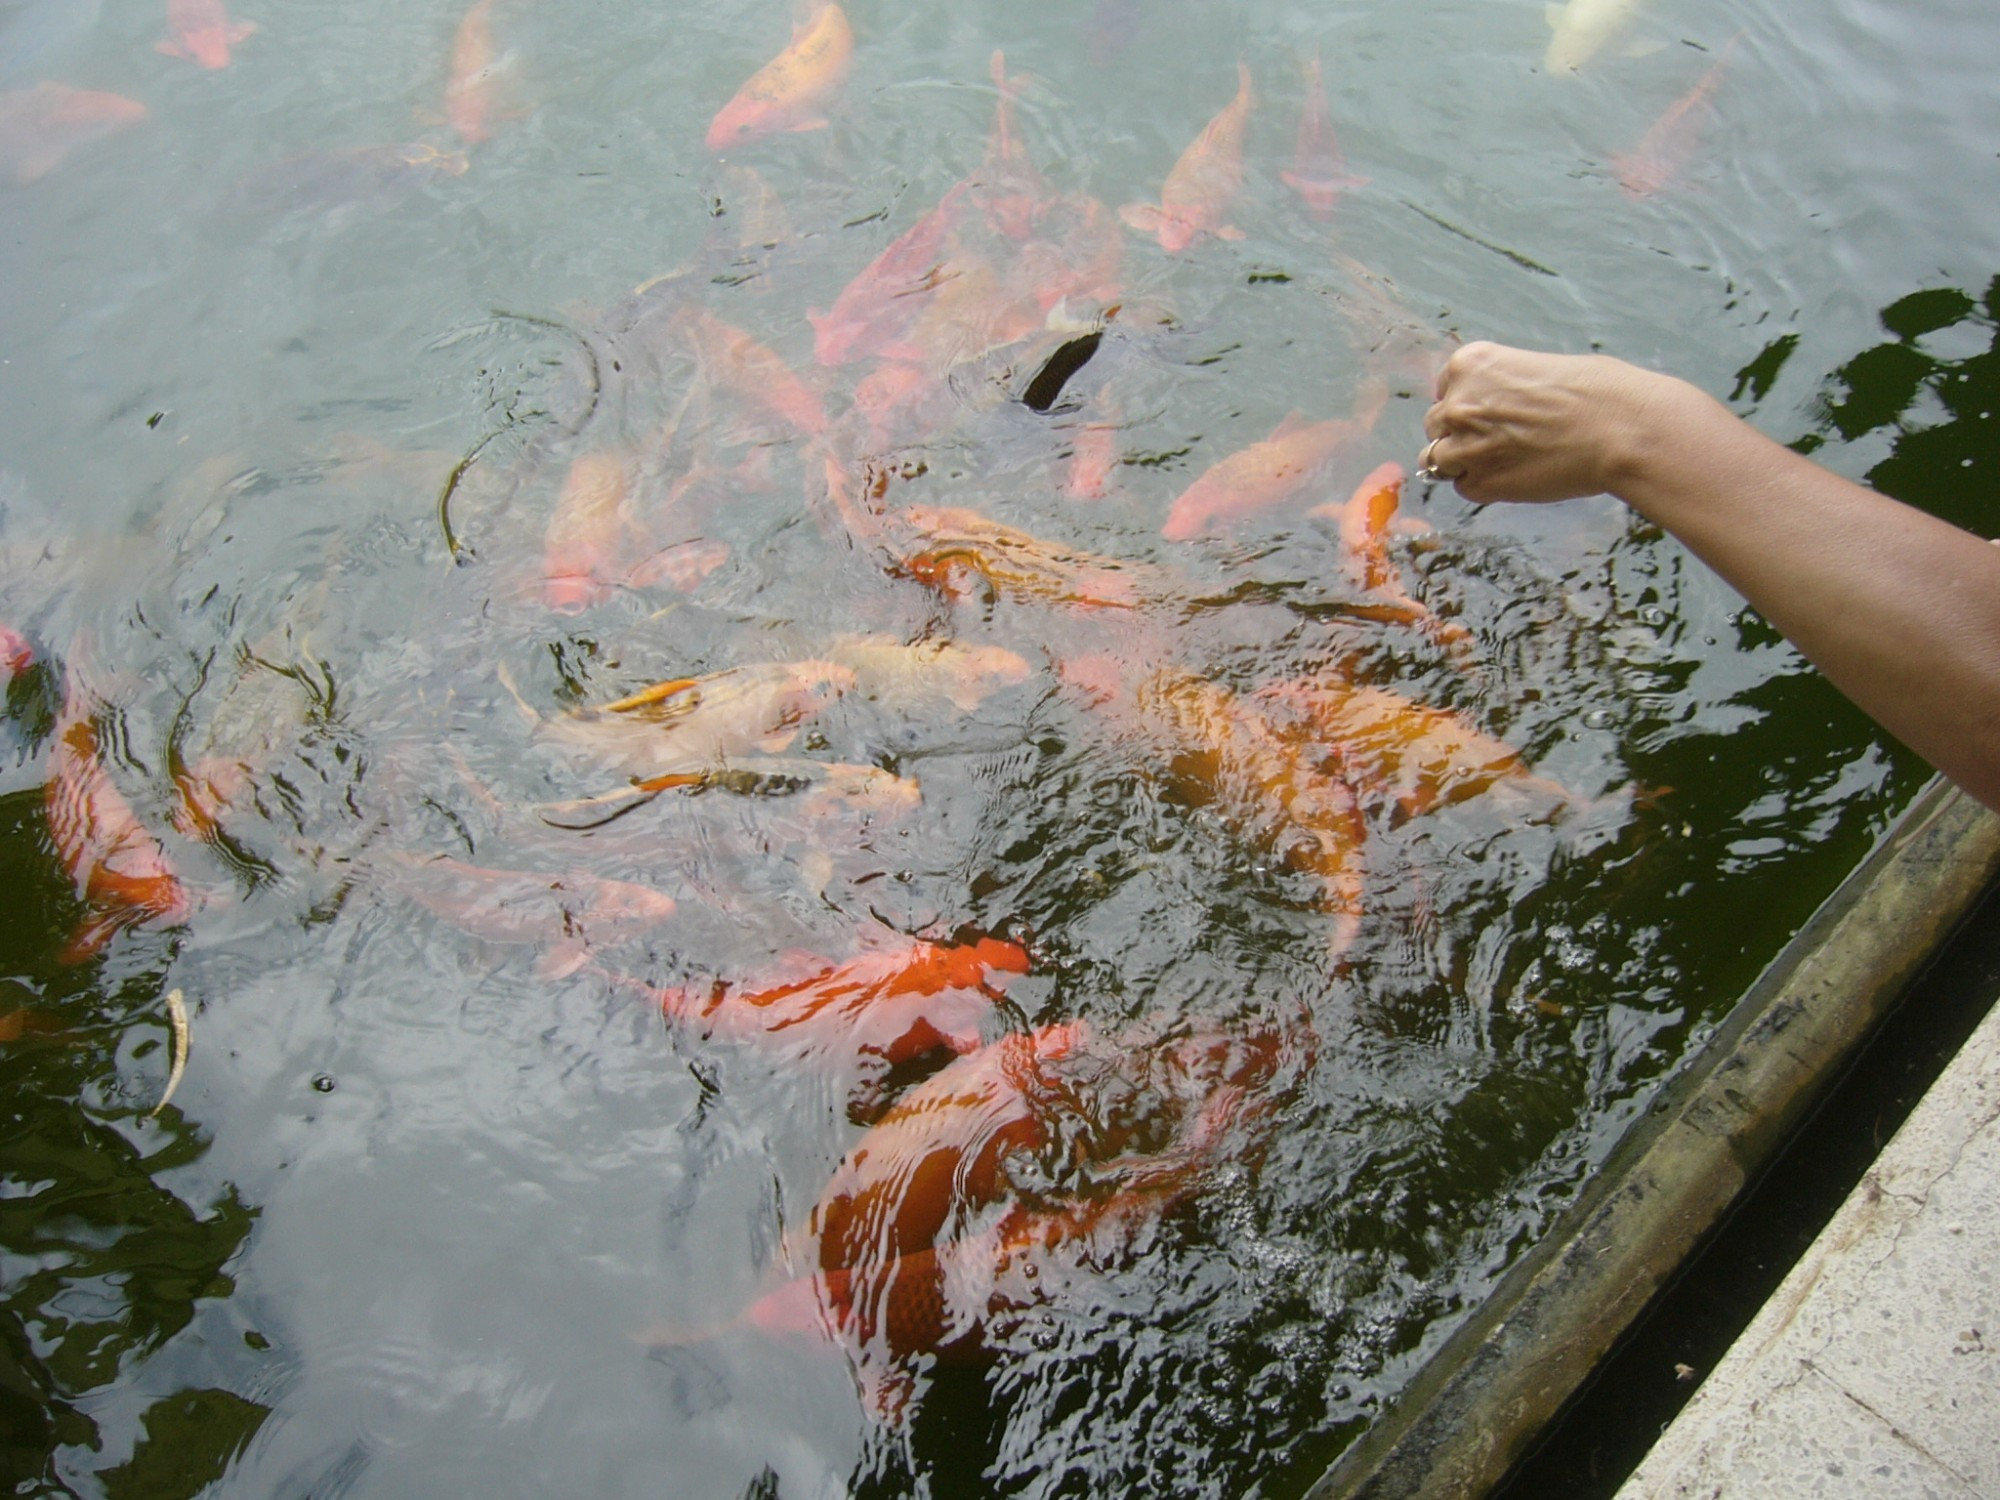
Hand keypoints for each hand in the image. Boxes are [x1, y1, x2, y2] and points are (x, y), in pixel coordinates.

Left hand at [1419, 341, 1693, 504]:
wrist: (1621, 429)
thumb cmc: (1595, 392)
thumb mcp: (1536, 367)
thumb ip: (1499, 386)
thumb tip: (1489, 408)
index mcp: (1469, 365)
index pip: (1444, 390)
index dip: (1466, 404)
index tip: (1491, 412)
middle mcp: (1457, 404)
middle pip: (1436, 426)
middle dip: (1461, 433)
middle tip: (1501, 439)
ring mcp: (1464, 447)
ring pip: (1439, 461)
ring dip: (1465, 463)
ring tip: (1509, 459)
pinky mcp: (1480, 485)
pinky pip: (1465, 488)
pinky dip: (1484, 486)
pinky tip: (1519, 475)